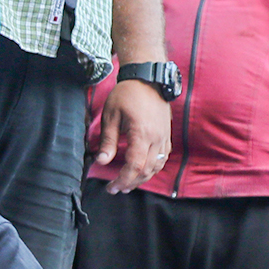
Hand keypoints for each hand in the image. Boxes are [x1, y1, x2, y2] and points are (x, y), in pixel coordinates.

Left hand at [93, 79, 171, 193]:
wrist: (148, 80)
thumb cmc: (127, 95)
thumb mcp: (111, 115)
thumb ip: (108, 140)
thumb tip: (101, 161)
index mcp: (142, 133)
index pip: (135, 166)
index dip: (123, 179)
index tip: (111, 187)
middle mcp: (157, 138)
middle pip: (147, 170)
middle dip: (130, 183)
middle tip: (115, 188)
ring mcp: (165, 137)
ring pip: (156, 167)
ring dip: (142, 178)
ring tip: (126, 184)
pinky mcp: (167, 136)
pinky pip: (162, 159)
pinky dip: (152, 169)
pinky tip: (142, 172)